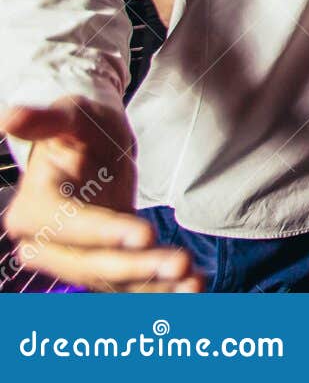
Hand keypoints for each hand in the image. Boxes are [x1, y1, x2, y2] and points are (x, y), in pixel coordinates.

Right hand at [1, 98, 202, 291]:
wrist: (94, 148)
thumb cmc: (81, 128)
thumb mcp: (71, 115)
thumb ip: (48, 121)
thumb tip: (12, 118)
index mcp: (32, 210)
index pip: (69, 226)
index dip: (105, 232)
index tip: (145, 233)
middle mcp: (45, 244)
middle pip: (89, 263)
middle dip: (135, 267)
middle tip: (180, 263)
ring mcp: (75, 258)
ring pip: (112, 281)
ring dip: (153, 286)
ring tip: (193, 281)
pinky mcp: (104, 265)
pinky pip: (128, 285)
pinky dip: (159, 290)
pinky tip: (193, 286)